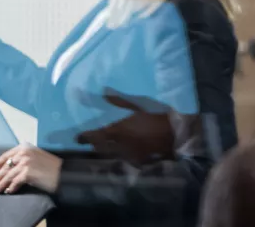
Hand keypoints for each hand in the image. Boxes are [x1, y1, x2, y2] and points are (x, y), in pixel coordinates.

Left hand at [0, 145, 62, 193]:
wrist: (64, 172)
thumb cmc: (52, 166)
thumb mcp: (36, 157)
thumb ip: (22, 158)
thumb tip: (8, 168)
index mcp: (25, 147)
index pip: (6, 156)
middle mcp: (24, 153)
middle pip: (6, 166)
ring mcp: (25, 163)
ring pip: (8, 175)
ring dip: (2, 184)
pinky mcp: (27, 173)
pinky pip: (15, 182)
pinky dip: (11, 187)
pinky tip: (10, 191)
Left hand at [63, 89, 180, 164]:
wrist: (176, 133)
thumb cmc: (156, 117)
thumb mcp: (138, 106)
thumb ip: (120, 102)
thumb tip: (104, 93)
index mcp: (116, 131)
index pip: (93, 136)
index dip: (84, 138)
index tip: (77, 138)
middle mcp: (119, 145)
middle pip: (101, 148)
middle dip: (94, 145)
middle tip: (91, 142)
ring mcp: (129, 154)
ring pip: (112, 155)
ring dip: (106, 151)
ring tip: (105, 148)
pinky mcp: (140, 160)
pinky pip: (126, 160)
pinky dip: (121, 157)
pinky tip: (123, 154)